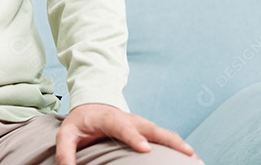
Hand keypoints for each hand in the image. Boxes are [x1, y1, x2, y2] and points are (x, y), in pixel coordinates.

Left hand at [55, 104, 199, 164]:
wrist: (92, 104)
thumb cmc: (81, 122)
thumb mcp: (67, 133)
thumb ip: (66, 151)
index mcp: (108, 118)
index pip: (122, 127)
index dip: (134, 137)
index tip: (145, 148)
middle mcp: (129, 119)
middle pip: (150, 128)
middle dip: (168, 139)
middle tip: (185, 151)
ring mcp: (140, 124)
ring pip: (162, 132)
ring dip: (178, 143)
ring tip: (194, 157)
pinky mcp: (147, 130)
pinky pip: (165, 137)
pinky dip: (178, 145)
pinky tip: (191, 157)